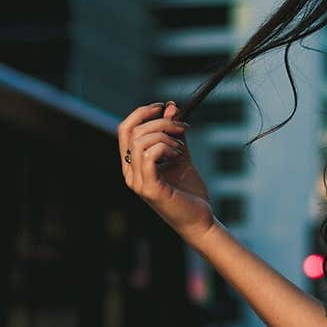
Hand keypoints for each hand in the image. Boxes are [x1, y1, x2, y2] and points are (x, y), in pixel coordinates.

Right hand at [118, 100, 214, 244]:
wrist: (200, 219)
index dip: (142, 113)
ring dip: (165, 136)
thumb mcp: (181, 156)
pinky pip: (149, 156)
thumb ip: (175, 134)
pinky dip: (165, 148)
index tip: (164, 107)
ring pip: (140, 141)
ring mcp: (138, 182)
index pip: (125, 130)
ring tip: (181, 148)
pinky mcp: (150, 189)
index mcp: (133, 165)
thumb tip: (171, 108)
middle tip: (183, 127)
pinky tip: (178, 155)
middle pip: (132, 132)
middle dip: (160, 122)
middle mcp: (130, 173)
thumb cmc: (189, 192)